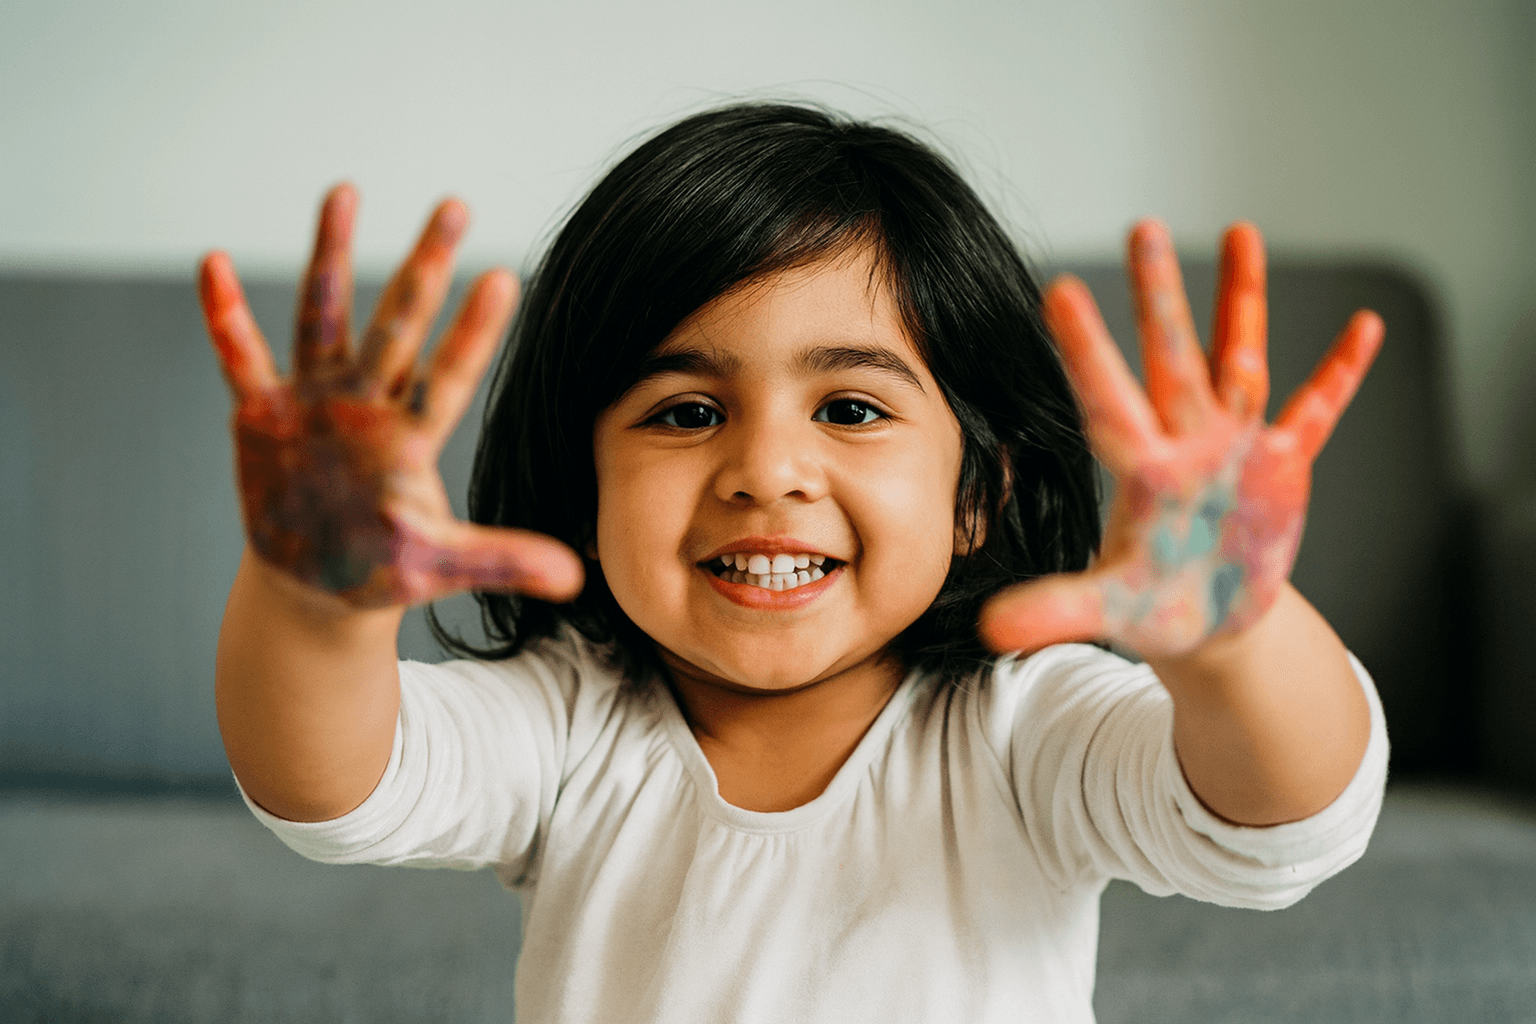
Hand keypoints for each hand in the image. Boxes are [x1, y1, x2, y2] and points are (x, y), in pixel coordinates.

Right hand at [199, 184, 583, 609]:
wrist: (317, 585)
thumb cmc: (383, 569)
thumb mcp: (439, 566)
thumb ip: (500, 561)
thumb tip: (575, 579)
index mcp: (410, 437)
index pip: (449, 376)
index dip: (473, 332)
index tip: (505, 276)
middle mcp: (367, 404)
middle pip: (399, 325)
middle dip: (424, 267)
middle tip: (455, 204)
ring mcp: (315, 402)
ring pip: (325, 318)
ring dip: (333, 257)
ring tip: (346, 191)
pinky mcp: (264, 416)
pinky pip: (243, 360)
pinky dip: (226, 318)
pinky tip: (214, 265)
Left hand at [981, 220, 1381, 658]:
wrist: (1210, 622)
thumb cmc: (1156, 609)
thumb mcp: (1110, 610)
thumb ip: (1056, 610)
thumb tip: (990, 629)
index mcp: (1144, 470)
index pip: (1108, 397)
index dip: (1087, 347)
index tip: (1058, 289)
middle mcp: (1187, 443)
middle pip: (1172, 357)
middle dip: (1161, 296)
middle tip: (1143, 226)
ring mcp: (1236, 449)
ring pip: (1241, 360)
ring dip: (1243, 301)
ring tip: (1241, 232)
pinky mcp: (1282, 468)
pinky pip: (1316, 412)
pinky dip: (1340, 374)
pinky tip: (1364, 328)